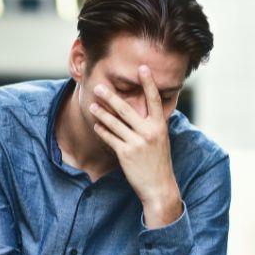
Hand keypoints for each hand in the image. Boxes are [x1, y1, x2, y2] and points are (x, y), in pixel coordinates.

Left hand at [90, 65, 181, 227]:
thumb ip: (153, 124)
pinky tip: (96, 124)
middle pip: (126, 109)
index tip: (143, 68)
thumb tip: (147, 109)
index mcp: (160, 126)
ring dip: (101, 113)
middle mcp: (149, 132)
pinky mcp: (126, 154)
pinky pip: (110, 138)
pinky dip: (102, 130)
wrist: (159, 186)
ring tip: (92, 105)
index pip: (154, 100)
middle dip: (111, 97)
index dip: (148, 83)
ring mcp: (137, 143)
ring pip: (114, 123)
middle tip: (100, 86)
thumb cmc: (159, 161)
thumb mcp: (162, 140)